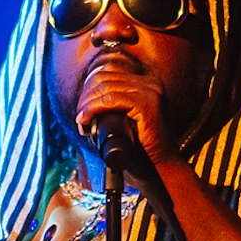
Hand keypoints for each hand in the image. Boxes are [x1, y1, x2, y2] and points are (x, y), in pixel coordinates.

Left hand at [75, 54, 180, 185]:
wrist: (160, 168)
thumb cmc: (141, 149)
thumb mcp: (125, 121)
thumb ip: (113, 107)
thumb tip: (85, 102)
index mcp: (146, 84)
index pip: (109, 73)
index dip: (89, 89)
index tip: (82, 110)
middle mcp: (150, 83)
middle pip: (105, 77)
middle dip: (86, 97)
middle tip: (80, 118)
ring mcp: (150, 91)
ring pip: (105, 87)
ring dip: (87, 104)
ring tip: (81, 122)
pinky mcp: (147, 103)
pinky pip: (111, 99)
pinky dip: (93, 108)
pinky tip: (85, 119)